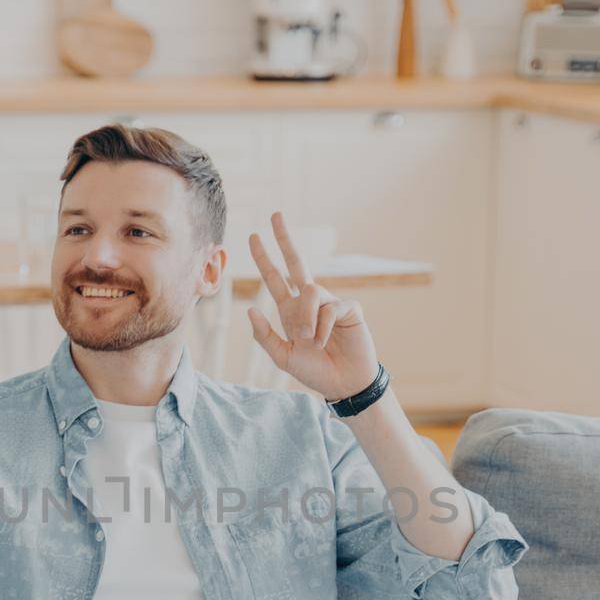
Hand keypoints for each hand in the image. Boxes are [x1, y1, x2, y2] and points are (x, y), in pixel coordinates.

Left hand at [246, 212, 378, 401]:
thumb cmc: (315, 371)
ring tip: (311, 340)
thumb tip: (250, 309)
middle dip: (284, 238)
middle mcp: (309, 302)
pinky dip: (324, 327)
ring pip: (310, 292)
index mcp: (291, 311)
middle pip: (296, 262)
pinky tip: (326, 341)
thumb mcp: (283, 358)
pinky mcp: (349, 309)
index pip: (274, 278)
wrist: (343, 384)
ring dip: (306, 318)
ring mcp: (330, 303)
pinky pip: (331, 308)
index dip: (264, 258)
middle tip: (274, 214)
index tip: (252, 237)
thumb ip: (265, 337)